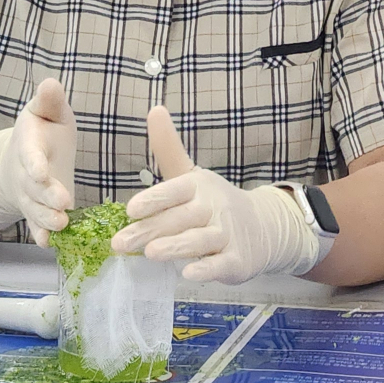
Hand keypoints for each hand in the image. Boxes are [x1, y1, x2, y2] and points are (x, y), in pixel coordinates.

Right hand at [0, 77, 75, 244]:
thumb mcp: (47, 110)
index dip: (34, 165)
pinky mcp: (37, 211)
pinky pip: (36, 225)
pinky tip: (49, 244)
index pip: (30, 156)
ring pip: (34, 210)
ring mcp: (30, 195)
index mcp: (29, 145)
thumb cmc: (43, 130)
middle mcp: (26, 174)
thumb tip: (51, 83)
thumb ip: (49, 100)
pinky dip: (41, 234)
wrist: (22, 158)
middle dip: (47, 197)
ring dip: (46, 219)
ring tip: (61, 226)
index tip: (41, 173)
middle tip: (63, 204)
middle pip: (34, 188)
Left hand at [111, 107, 325, 283]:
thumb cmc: (213, 202)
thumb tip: (155, 109)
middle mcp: (214, 207)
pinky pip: (221, 265)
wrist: (263, 227)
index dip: (155, 198)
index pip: (176, 190)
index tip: (130, 209)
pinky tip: (188, 274)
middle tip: (120, 243)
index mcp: (199, 186)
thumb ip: (169, 148)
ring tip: (151, 253)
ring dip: (176, 246)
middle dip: (150, 230)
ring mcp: (227, 234)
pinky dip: (207, 269)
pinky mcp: (237, 261)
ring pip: (200, 240)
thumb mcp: (191, 175)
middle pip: (180, 218)